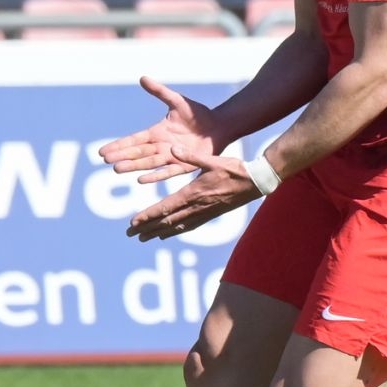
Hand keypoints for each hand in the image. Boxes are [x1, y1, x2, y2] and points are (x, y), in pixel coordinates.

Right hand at [98, 76, 224, 183]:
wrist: (219, 126)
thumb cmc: (198, 114)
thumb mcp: (177, 101)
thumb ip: (160, 91)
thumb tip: (142, 78)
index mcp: (157, 133)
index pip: (134, 140)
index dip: (119, 146)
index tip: (103, 152)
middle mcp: (161, 147)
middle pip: (138, 153)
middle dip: (122, 157)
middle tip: (106, 161)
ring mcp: (172, 156)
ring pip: (148, 163)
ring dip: (133, 166)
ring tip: (117, 169)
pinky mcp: (185, 164)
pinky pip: (168, 171)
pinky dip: (155, 175)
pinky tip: (141, 180)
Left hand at [125, 149, 257, 241]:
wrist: (256, 181)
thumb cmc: (235, 168)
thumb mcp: (212, 159)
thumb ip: (191, 156)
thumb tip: (173, 149)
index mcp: (194, 193)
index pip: (166, 208)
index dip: (148, 216)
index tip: (133, 223)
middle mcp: (197, 206)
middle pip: (167, 221)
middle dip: (147, 228)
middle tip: (130, 234)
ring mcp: (204, 213)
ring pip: (176, 227)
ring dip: (158, 232)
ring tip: (143, 237)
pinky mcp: (210, 215)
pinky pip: (189, 226)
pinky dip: (175, 231)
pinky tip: (166, 234)